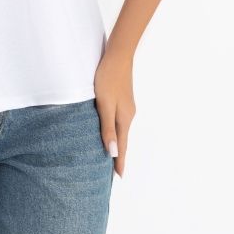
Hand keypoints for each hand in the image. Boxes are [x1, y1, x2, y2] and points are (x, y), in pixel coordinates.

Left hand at [93, 48, 135, 177]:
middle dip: (118, 155)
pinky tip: (110, 130)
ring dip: (116, 142)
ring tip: (111, 154)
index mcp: (124, 118)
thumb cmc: (108, 78)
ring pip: (121, 129)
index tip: (118, 178)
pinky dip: (115, 130)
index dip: (119, 161)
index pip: (121, 146)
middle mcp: (128, 114)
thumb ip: (107, 127)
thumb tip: (112, 152)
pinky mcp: (122, 98)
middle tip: (113, 172)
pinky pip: (118, 120)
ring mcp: (126, 106)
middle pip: (122, 139)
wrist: (118, 55)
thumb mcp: (104, 104)